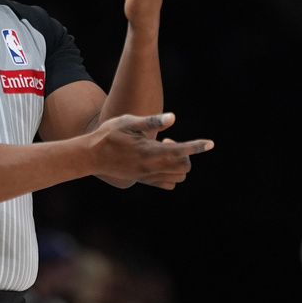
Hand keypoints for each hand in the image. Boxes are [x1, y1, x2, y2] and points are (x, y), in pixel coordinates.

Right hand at [88, 112, 212, 189]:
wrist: (90, 157)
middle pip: (184, 167)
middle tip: (170, 141)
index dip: (197, 147)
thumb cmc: (108, 135)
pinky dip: (172, 174)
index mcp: (149, 151)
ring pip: (177, 177)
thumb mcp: (127, 122)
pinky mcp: (144, 180)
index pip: (181, 151)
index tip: (210, 144)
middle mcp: (151, 167)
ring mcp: (148, 176)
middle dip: (187, 154)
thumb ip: (151, 121)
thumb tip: (173, 118)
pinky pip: (167, 184)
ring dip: (179, 164)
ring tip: (165, 150)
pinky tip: (161, 161)